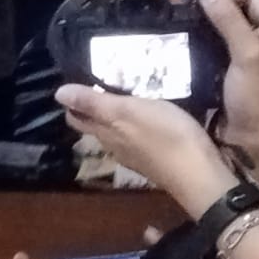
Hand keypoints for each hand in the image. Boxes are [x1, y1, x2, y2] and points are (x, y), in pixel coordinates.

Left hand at [56, 84, 236, 218]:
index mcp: (105, 133)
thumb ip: (94, 103)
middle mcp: (115, 147)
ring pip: (116, 134)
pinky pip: (137, 140)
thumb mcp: (128, 111)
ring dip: (115, 117)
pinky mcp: (156, 160)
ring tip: (123, 95)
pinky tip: (146, 118)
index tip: (76, 83)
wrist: (201, 175)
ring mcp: (136, 156)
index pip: (78, 118)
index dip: (73, 102)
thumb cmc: (166, 137)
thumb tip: (57, 94)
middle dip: (92, 108)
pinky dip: (135, 127)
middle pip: (95, 127)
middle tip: (99, 83)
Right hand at [193, 0, 258, 160]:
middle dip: (215, 1)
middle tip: (185, 4)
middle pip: (243, 7)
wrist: (258, 146)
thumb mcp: (247, 56)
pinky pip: (223, 40)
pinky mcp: (239, 66)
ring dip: (209, 17)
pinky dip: (206, 34)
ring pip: (231, 23)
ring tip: (183, 16)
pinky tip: (189, 34)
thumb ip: (228, 20)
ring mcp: (256, 53)